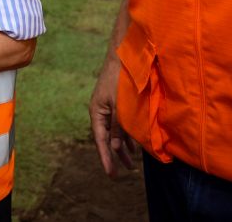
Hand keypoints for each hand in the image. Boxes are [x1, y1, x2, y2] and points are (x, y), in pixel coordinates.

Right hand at [90, 56, 135, 177]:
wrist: (122, 56)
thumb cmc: (119, 80)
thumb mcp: (119, 107)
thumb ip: (117, 127)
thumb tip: (113, 147)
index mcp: (97, 113)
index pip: (100, 141)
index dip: (106, 159)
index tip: (112, 175)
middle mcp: (100, 112)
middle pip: (107, 139)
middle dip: (116, 155)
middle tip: (125, 172)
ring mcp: (108, 107)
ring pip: (114, 132)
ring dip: (123, 146)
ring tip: (132, 162)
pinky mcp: (116, 102)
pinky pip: (120, 124)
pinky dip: (127, 135)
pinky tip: (135, 144)